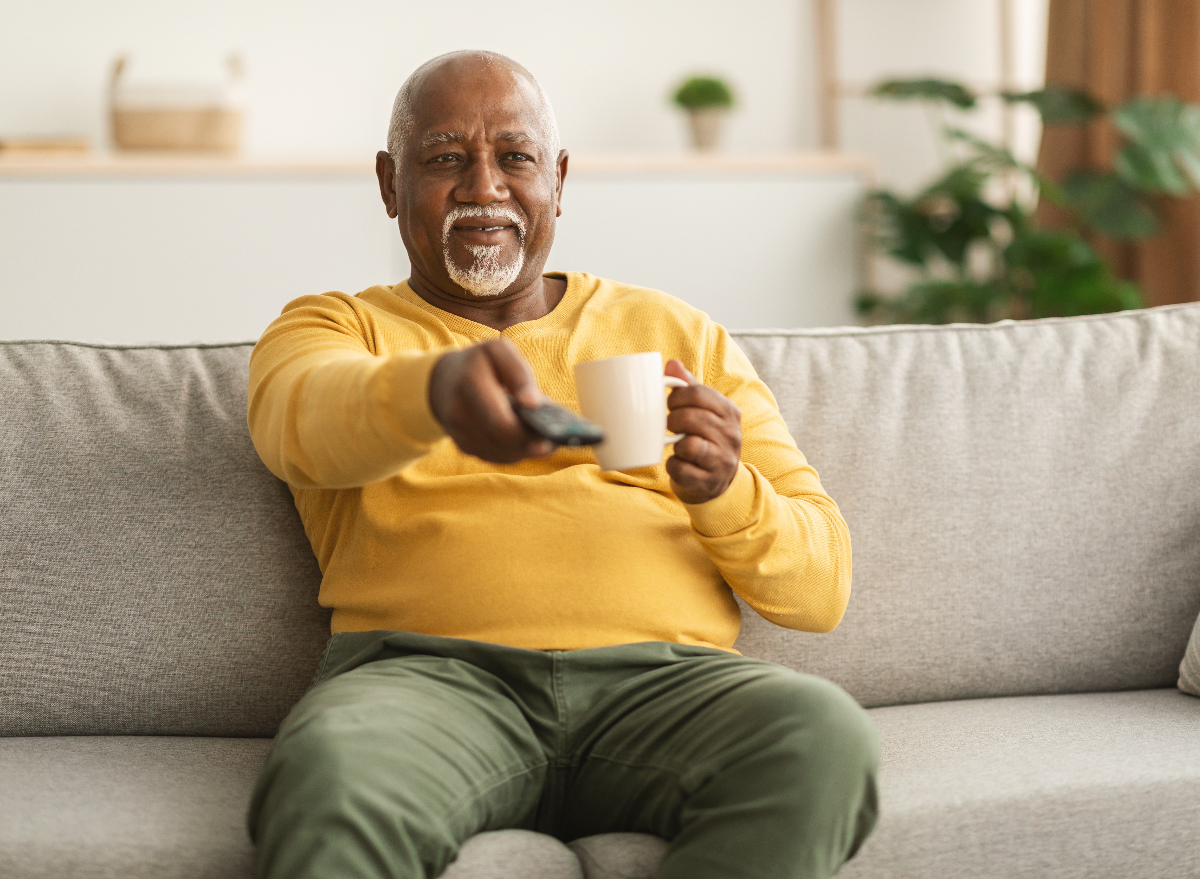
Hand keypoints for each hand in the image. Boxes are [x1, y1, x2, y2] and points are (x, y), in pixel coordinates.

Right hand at [428, 338, 553, 462]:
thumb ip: (519, 372)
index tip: (550, 437)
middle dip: (531, 444)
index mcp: (470, 384)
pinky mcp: (464, 447)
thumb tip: (534, 403)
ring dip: (525, 449)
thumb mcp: (498, 351)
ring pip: (501, 454)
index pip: (500, 422)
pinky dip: (514, 451)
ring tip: (544, 439)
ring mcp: (459, 434)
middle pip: (502, 443)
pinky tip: (526, 441)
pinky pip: (495, 457)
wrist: (443, 381)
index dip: (526, 434)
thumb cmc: (479, 363)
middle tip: (554, 441)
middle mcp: (459, 414)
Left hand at [664, 359, 741, 503]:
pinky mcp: (709, 481)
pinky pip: (681, 469)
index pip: (697, 393)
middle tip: (670, 425)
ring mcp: (722, 460)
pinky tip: (677, 462)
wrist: (719, 482)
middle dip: (672, 420)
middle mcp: (731, 435)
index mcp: (729, 412)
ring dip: (674, 443)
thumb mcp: (704, 411)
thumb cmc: (705, 438)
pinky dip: (673, 465)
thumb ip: (689, 387)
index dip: (676, 396)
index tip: (671, 404)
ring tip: (676, 443)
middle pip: (690, 417)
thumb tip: (672, 364)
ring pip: (688, 444)